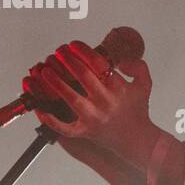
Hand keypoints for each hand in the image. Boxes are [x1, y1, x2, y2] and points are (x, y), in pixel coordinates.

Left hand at [24, 40, 156, 164]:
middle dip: (68, 60)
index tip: (73, 45)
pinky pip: (64, 127)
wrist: (136, 139)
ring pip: (71, 98)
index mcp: (118, 89)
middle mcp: (105, 102)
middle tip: (58, 52)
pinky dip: (50, 119)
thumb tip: (120, 60)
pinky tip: (40, 107)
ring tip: (45, 70)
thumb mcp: (144, 84)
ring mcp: (93, 118)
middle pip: (83, 77)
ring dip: (56, 83)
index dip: (83, 51)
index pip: (99, 64)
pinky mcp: (84, 131)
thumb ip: (138, 66)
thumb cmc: (137, 110)